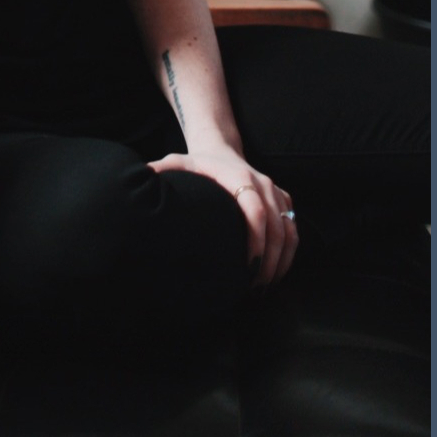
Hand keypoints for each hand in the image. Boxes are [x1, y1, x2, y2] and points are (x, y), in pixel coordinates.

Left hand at [148, 148, 298, 288]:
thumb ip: (162, 170)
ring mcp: (276, 192)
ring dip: (281, 262)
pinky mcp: (283, 199)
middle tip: (254, 288)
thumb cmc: (198, 163)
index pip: (255, 212)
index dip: (255, 241)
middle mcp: (264, 185)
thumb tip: (142, 179)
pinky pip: (293, 229)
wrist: (222, 148)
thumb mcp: (179, 162)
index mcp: (240, 178)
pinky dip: (289, 254)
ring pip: (290, 231)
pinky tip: (275, 274)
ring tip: (264, 287)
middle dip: (269, 261)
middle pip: (277, 228)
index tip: (247, 267)